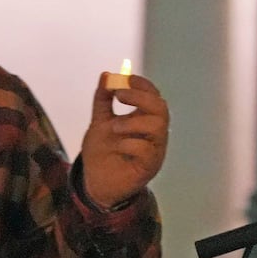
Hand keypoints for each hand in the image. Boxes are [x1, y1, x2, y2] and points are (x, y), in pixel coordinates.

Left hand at [81, 73, 169, 208]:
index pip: (154, 96)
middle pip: (161, 107)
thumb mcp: (99, 123)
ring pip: (158, 126)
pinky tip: (118, 148)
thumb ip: (103, 101)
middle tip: (119, 97)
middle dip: (140, 97)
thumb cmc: (102, 152)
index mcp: (145, 120)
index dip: (143, 85)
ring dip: (134, 121)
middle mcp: (154, 133)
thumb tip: (106, 75)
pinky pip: (147, 149)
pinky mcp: (150, 166)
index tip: (125, 78)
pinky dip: (129, 144)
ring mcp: (155, 149)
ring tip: (114, 127)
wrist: (96, 183)